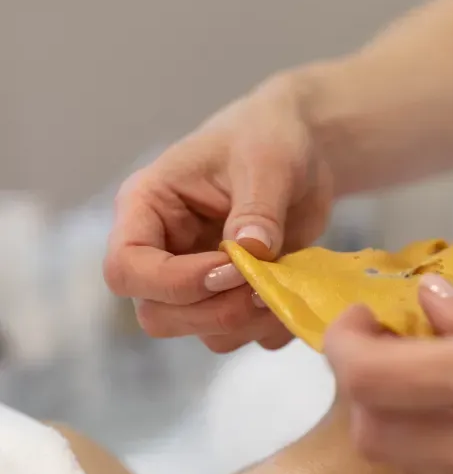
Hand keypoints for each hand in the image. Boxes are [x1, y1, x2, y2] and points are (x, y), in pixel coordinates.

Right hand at [104, 76, 334, 352]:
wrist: (304, 149)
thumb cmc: (269, 139)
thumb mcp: (266, 162)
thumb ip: (257, 207)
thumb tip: (251, 250)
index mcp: (146, 209)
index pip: (127, 268)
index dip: (174, 282)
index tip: (232, 268)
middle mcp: (163, 251)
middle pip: (158, 315)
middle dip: (214, 311)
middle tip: (265, 286)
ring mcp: (197, 280)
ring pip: (201, 332)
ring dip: (247, 322)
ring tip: (286, 286)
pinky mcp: (233, 297)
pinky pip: (243, 335)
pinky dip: (270, 327)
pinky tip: (296, 294)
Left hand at [325, 279, 452, 473]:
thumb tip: (426, 309)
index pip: (373, 376)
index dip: (346, 342)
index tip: (362, 317)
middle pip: (377, 434)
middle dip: (363, 387)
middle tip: (389, 342)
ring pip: (417, 462)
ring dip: (403, 417)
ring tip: (437, 370)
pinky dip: (449, 440)